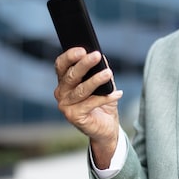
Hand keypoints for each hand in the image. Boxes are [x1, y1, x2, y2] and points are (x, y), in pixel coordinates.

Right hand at [54, 48, 122, 167]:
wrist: (106, 128)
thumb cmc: (103, 104)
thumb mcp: (103, 84)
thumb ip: (100, 70)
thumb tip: (101, 57)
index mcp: (64, 82)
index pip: (61, 65)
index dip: (70, 56)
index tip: (83, 49)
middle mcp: (61, 93)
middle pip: (70, 76)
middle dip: (84, 64)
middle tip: (96, 55)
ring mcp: (65, 106)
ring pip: (81, 90)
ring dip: (96, 80)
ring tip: (108, 73)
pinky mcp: (74, 117)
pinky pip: (91, 103)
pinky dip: (106, 98)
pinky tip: (117, 93)